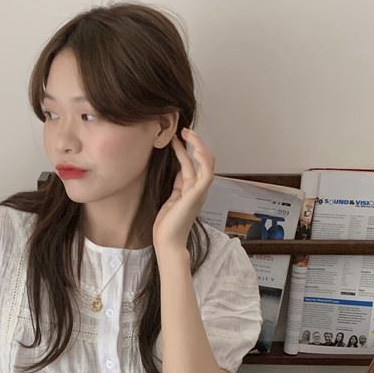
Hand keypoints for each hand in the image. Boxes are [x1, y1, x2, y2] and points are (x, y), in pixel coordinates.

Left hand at [152, 127, 214, 253]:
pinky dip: (202, 157)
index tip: (173, 138)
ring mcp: (199, 191)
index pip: (189, 165)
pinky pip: (206, 172)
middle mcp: (197, 190)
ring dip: (198, 145)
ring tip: (187, 132)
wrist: (168, 243)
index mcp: (190, 191)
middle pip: (200, 160)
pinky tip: (193, 146)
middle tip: (182, 130)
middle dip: (193, 144)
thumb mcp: (169, 200)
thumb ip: (175, 186)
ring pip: (206, 162)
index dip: (183, 151)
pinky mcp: (198, 194)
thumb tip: (177, 171)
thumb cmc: (167, 227)